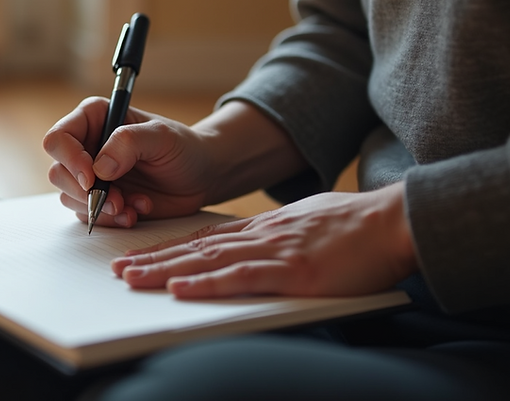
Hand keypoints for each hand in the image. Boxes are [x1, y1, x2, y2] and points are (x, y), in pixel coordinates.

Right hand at [42, 99, 309, 228]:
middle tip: (117, 201)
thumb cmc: (184, 148)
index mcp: (94, 119)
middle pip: (59, 172)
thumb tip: (99, 167)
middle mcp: (86, 146)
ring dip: (100, 209)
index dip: (70, 160)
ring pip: (70, 198)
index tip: (92, 178)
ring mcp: (91, 176)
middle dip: (86, 193)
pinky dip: (111, 220)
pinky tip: (137, 211)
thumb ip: (129, 143)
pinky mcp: (100, 200)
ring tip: (134, 206)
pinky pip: (88, 216)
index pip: (59, 138)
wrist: (202, 176)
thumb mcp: (162, 137)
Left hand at [111, 182, 417, 297]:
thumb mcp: (304, 224)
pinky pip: (241, 278)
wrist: (392, 220)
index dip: (167, 248)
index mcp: (262, 228)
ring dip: (166, 271)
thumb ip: (275, 236)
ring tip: (132, 279)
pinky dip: (207, 284)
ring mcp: (273, 252)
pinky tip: (180, 289)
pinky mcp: (292, 271)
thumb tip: (255, 248)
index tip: (137, 256)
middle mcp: (259, 237)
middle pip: (195, 249)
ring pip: (207, 261)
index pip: (203, 239)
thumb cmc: (353, 226)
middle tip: (117, 269)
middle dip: (153, 260)